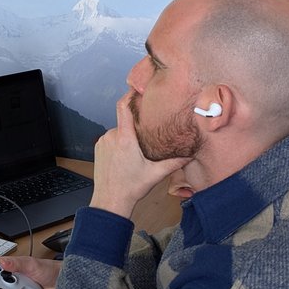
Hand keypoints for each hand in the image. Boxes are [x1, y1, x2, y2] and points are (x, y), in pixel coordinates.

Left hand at [92, 93, 189, 217]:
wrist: (110, 201)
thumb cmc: (131, 187)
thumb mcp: (155, 174)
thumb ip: (174, 162)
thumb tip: (191, 155)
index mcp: (125, 138)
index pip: (124, 107)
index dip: (129, 94)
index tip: (136, 87)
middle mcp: (111, 136)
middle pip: (126, 122)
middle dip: (136, 128)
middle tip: (147, 137)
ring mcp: (103, 142)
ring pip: (118, 132)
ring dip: (127, 137)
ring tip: (136, 152)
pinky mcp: (98, 148)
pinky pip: (110, 139)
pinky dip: (118, 143)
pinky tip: (125, 157)